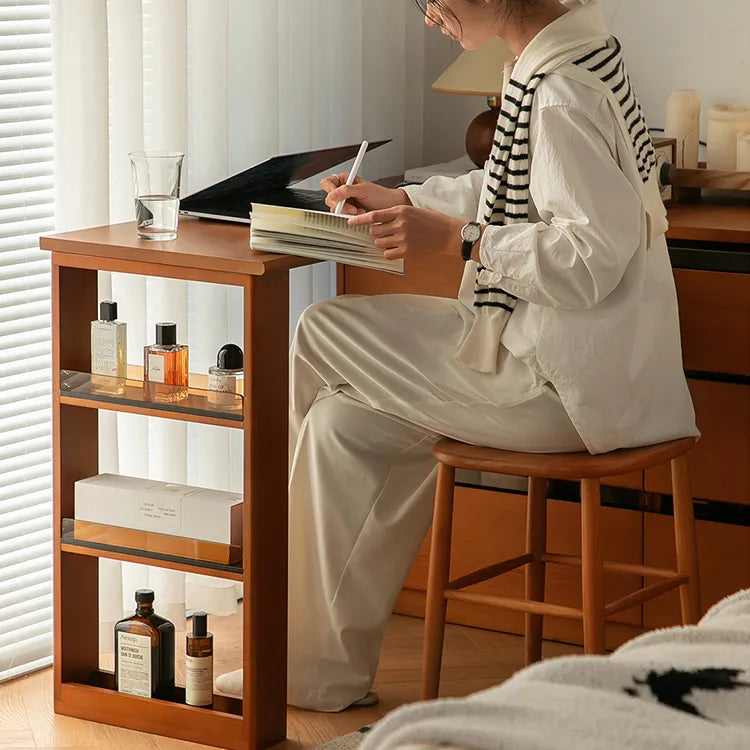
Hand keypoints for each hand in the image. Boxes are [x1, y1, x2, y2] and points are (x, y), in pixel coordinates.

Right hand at [320, 173, 410, 214]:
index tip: (338, 197)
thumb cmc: (381, 196)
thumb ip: (347, 190)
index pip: (327, 183)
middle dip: (341, 205)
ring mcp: (345, 202)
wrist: (390, 208)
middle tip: (352, 208)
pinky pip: (341, 216)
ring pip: (334, 209)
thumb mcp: (364, 190)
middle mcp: (343, 191)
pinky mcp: (348, 213)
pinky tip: (359, 215)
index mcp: (345, 180)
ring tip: (359, 211)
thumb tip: (334, 194)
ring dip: (346, 212)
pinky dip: (349, 217)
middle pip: (329, 198)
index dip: (330, 190)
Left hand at [347, 205, 466, 261]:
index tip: (350, 222)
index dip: (360, 219)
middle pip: (374, 230)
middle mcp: (400, 223)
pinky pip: (387, 254)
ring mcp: (402, 237)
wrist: (448, 233)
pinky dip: (389, 253)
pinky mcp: (406, 250)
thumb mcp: (413, 211)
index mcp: (400, 210)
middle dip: (376, 233)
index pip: (374, 215)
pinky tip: (398, 250)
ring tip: (395, 241)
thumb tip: (378, 221)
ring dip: (383, 243)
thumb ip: (395, 215)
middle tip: (385, 233)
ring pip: (379, 242)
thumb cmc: (432, 222)